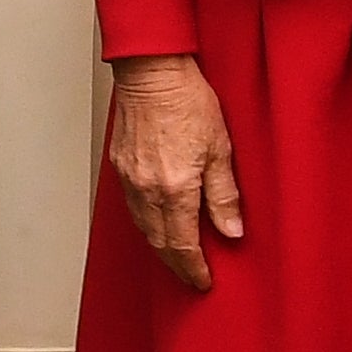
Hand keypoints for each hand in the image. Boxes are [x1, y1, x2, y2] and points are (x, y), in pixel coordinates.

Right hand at [103, 56, 241, 291]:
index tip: (203, 280)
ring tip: (176, 256)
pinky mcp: (120, 166)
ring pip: (142, 228)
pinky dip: (145, 224)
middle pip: (159, 243)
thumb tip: (231, 231)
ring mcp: (129, 179)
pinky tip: (156, 223)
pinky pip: (131, 208)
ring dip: (160, 247)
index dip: (194, 268)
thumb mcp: (220, 148)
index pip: (183, 244)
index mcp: (175, 188)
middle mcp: (147, 189)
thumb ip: (224, 194)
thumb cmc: (186, 99)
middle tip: (191, 277)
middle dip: (176, 265)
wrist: (152, 71)